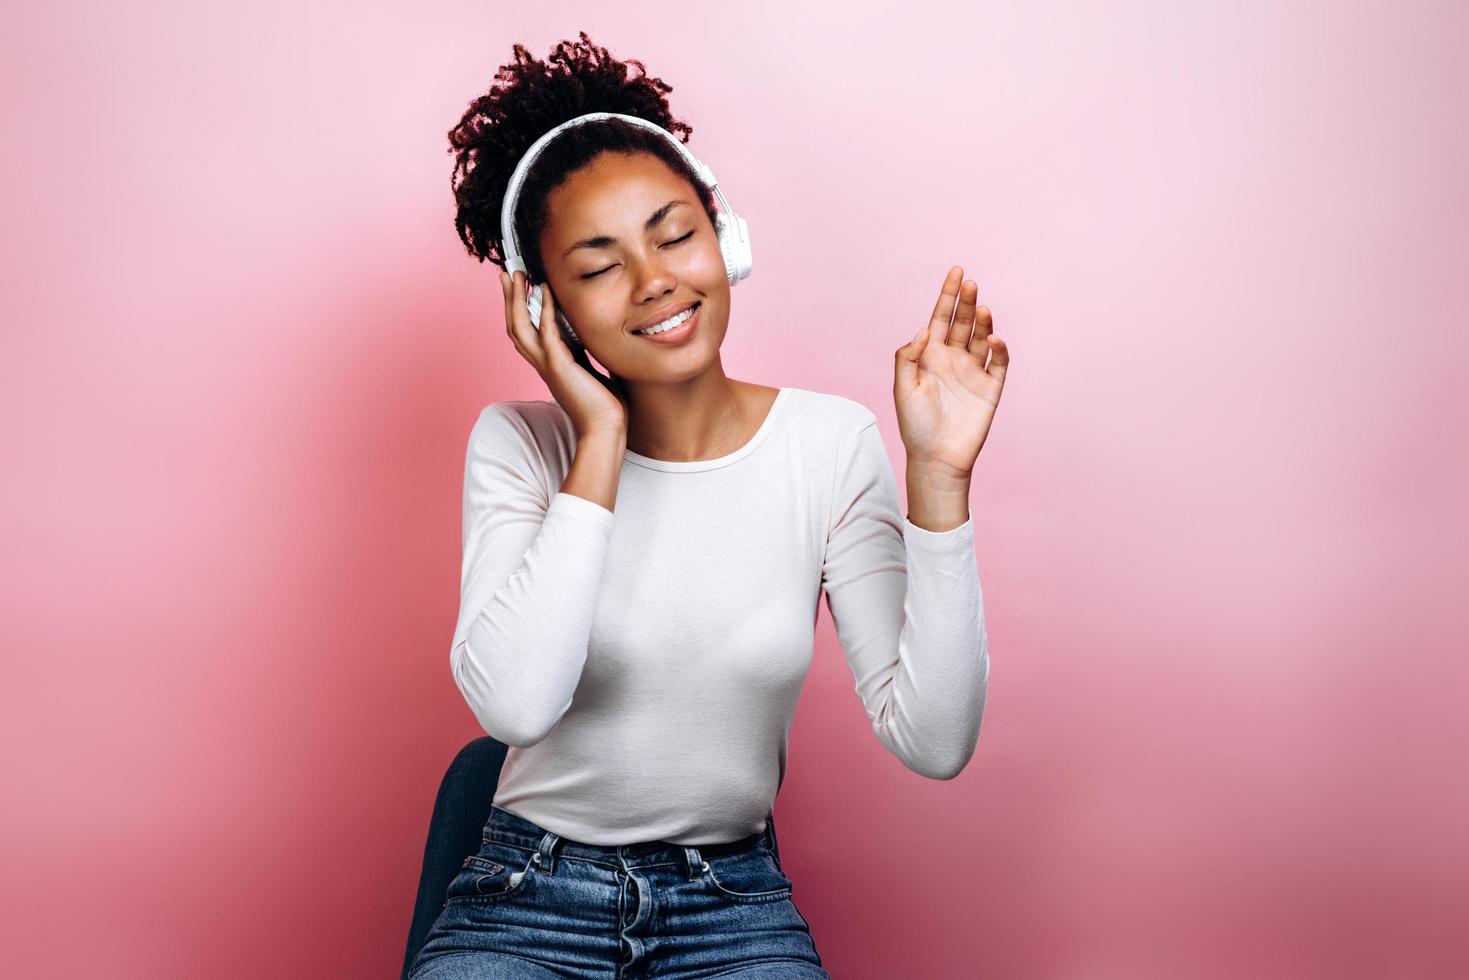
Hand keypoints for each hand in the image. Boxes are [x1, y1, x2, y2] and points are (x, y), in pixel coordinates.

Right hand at [501, 269, 627, 436]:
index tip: (520, 286)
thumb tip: (594, 337)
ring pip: (521, 327)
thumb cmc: (604, 406)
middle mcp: (543, 363)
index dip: (520, 308)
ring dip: (517, 299)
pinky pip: (547, 332)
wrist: (606, 430)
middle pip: (515, 325)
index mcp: (550, 364)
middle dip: (510, 298)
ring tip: (515, 275)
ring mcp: (548, 365)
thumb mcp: (593, 371)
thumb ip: (586, 353)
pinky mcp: (559, 366)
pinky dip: (544, 310)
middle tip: (506, 273)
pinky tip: (544, 290)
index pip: (527, 331)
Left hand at [893, 265, 1008, 480]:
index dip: (948, 295)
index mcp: (931, 355)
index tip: (956, 272)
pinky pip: (999, 363)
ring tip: (982, 308)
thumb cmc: (915, 425)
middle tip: (970, 284)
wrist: (936, 458)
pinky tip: (994, 339)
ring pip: (982, 338)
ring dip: (983, 322)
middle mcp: (954, 359)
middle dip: (967, 302)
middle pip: (963, 323)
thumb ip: (908, 356)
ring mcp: (974, 372)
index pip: (941, 318)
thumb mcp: (903, 388)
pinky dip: (1000, 349)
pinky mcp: (991, 388)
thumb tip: (925, 329)